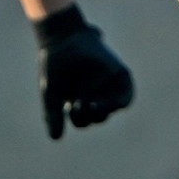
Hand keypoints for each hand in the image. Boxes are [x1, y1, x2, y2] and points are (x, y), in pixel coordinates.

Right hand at [35, 5, 134, 139]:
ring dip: (104, 110)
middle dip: (89, 115)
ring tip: (94, 104)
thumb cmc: (55, 66)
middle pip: (98, 117)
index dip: (79, 119)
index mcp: (80, 101)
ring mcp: (109, 85)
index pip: (84, 121)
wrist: (63, 39)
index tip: (70, 107)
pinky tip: (111, 100)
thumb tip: (56, 139)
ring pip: (113, 108)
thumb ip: (53, 116)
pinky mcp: (119, 75)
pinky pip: (127, 95)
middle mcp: (96, 95)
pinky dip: (119, 100)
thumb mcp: (51, 93)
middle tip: (80, 103)